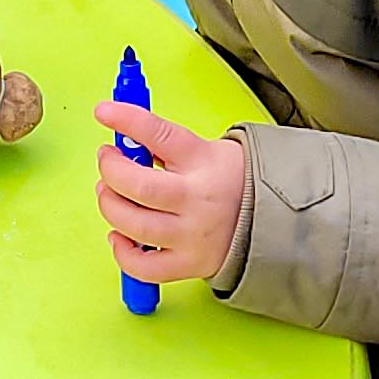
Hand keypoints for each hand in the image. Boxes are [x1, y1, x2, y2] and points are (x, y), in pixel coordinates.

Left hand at [96, 102, 244, 285]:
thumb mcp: (205, 150)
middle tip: (107, 160)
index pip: (160, 134)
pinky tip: (119, 234)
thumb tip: (121, 135)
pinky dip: (122, 252)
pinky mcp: (189, 264)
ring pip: (135, 226)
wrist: (274, 218)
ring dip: (110, 206)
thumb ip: (163, 143)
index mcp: (202, 162)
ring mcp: (193, 235)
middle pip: (139, 186)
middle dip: (111, 170)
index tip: (104, 111)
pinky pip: (144, 267)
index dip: (127, 120)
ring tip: (109, 194)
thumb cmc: (230, 180)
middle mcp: (197, 199)